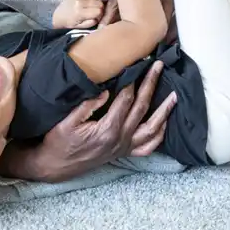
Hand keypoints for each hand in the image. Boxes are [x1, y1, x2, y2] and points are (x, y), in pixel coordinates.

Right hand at [2, 60, 175, 182]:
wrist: (54, 166)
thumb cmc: (58, 142)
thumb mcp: (66, 122)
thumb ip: (86, 105)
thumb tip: (104, 91)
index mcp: (107, 130)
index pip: (126, 100)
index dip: (132, 81)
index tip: (137, 63)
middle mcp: (120, 139)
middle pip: (142, 108)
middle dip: (151, 84)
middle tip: (158, 66)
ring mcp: (124, 147)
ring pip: (152, 129)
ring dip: (164, 111)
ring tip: (175, 96)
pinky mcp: (123, 153)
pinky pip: (148, 146)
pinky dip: (159, 134)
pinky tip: (165, 122)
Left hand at [52, 0, 105, 28]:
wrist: (58, 14)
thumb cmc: (69, 22)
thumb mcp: (80, 27)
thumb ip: (92, 22)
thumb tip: (100, 17)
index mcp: (79, 12)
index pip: (98, 11)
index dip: (100, 15)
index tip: (97, 18)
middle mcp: (80, 1)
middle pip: (99, 3)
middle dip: (99, 9)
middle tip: (95, 13)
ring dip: (97, 3)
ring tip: (91, 8)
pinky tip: (88, 2)